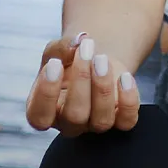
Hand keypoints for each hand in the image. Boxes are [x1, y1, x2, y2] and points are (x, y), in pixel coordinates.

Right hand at [25, 31, 140, 136]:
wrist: (95, 60)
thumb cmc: (68, 60)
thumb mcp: (56, 51)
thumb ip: (60, 48)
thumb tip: (77, 43)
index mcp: (44, 112)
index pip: (39, 118)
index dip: (46, 94)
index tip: (54, 64)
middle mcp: (69, 123)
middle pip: (75, 116)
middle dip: (81, 79)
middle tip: (86, 49)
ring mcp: (95, 124)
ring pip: (101, 121)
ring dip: (103, 87)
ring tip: (103, 58)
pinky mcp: (120, 119)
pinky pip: (127, 121)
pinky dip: (128, 100)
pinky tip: (124, 77)